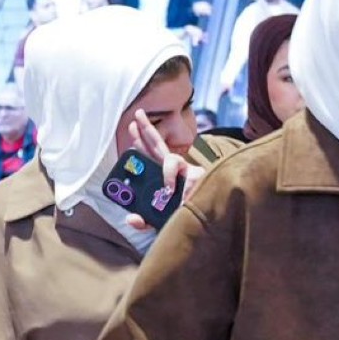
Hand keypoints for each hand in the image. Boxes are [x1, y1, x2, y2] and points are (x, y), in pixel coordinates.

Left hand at [118, 109, 203, 230]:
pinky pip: (183, 174)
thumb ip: (144, 221)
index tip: (132, 126)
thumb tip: (130, 218)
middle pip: (158, 146)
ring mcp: (188, 171)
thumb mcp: (159, 221)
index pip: (151, 154)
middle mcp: (176, 170)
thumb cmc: (186, 218)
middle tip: (136, 114)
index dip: (141, 141)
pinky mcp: (198, 177)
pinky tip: (176, 194)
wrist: (208, 225)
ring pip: (170, 157)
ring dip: (165, 168)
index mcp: (166, 176)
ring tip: (166, 185)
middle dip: (147, 130)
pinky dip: (174, 181)